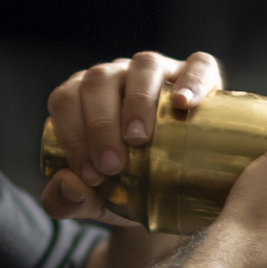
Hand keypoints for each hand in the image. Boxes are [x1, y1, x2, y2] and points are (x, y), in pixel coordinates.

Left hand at [41, 51, 222, 225]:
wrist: (178, 192)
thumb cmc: (130, 188)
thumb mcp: (97, 202)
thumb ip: (68, 202)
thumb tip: (67, 183)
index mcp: (84, 96)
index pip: (67, 99)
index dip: (72, 134)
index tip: (92, 175)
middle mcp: (119, 76)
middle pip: (100, 80)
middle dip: (100, 124)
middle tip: (113, 166)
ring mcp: (160, 73)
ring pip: (144, 65)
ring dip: (137, 100)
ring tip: (138, 138)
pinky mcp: (200, 77)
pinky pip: (198, 66)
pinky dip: (192, 81)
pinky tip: (184, 104)